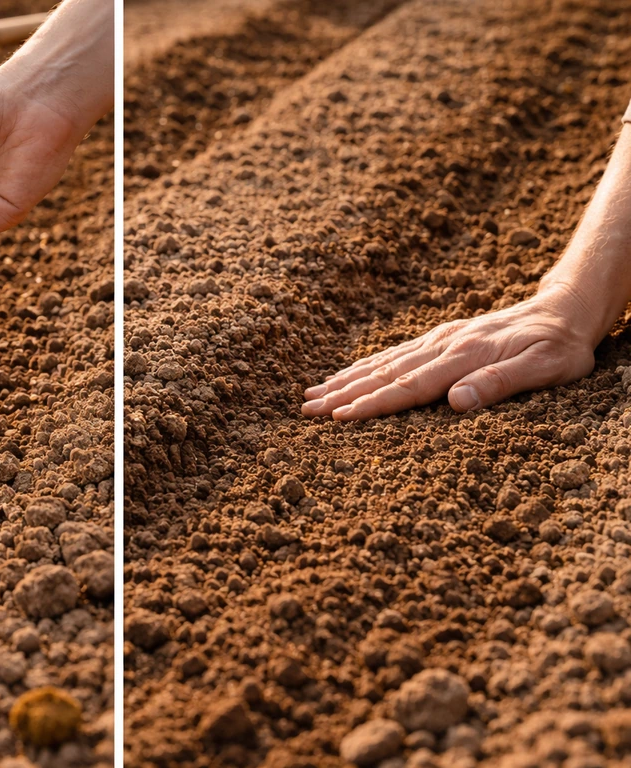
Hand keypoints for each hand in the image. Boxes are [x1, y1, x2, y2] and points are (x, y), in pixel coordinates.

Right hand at [301, 284, 599, 420]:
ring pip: (382, 363)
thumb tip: (456, 402)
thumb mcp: (545, 369)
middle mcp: (442, 346)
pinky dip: (364, 366)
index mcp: (462, 357)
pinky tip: (346, 374)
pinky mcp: (438, 339)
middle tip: (307, 409)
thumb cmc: (558, 348)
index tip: (338, 417)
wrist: (564, 310)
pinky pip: (393, 355)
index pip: (408, 387)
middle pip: (384, 374)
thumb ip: (500, 384)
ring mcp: (437, 340)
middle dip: (343, 393)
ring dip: (345, 380)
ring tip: (312, 394)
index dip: (371, 404)